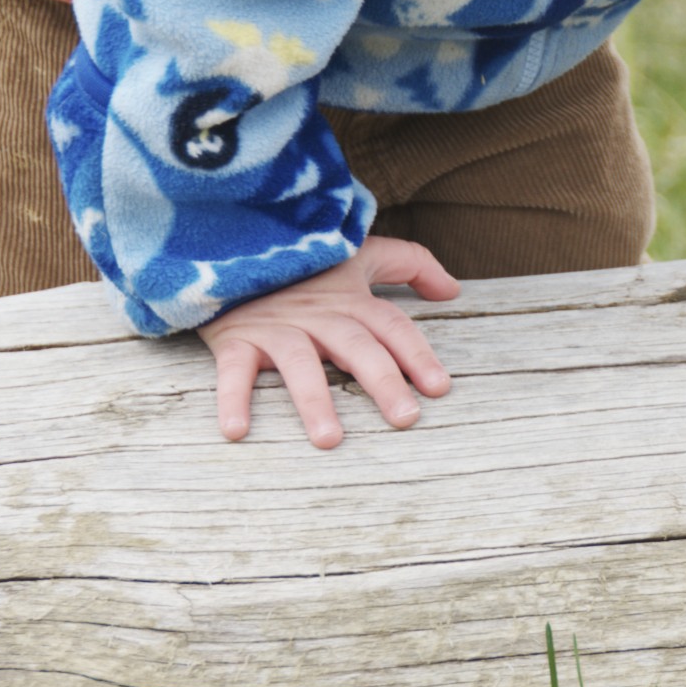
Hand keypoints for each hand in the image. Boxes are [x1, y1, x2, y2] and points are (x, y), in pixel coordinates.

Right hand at [200, 236, 459, 448]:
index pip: (392, 327)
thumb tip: (453, 290)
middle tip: (405, 419)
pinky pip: (234, 370)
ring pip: (300, 363)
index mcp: (350, 299)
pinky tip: (237, 430)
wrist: (233, 246)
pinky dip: (232, 398)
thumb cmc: (303, 262)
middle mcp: (318, 314)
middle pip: (357, 347)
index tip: (438, 388)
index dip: (417, 354)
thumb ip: (408, 263)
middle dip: (383, 381)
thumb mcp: (358, 254)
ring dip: (314, 400)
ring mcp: (276, 327)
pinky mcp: (236, 337)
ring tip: (330, 439)